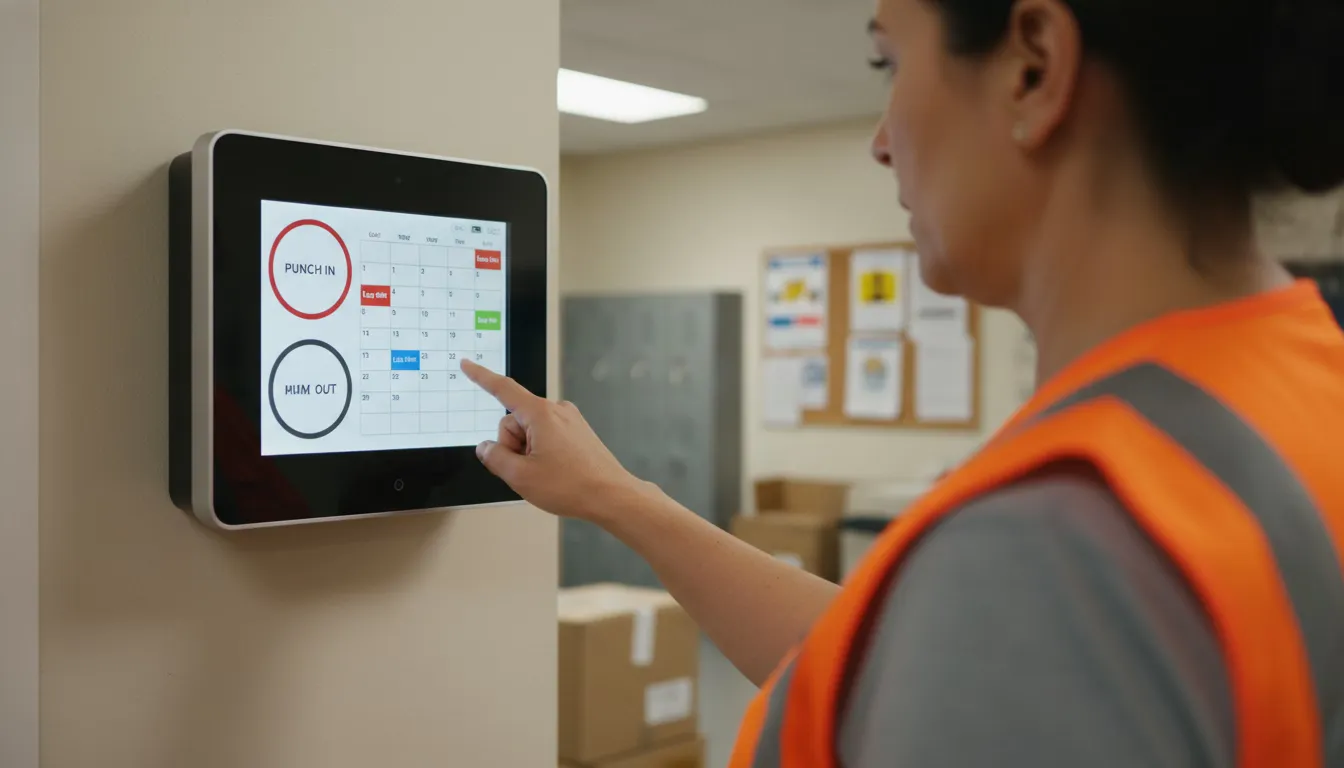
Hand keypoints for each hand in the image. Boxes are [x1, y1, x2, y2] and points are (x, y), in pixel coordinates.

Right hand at [460, 359, 646, 519]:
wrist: (611, 496)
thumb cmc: (572, 486)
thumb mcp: (520, 477)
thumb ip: (495, 458)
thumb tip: (486, 447)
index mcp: (540, 414)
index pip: (503, 389)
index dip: (481, 377)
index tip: (467, 365)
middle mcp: (556, 410)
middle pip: (514, 421)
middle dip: (513, 446)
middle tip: (528, 471)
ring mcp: (569, 420)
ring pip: (530, 431)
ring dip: (528, 452)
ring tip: (546, 473)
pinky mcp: (577, 431)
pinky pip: (546, 436)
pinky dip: (542, 453)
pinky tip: (556, 471)